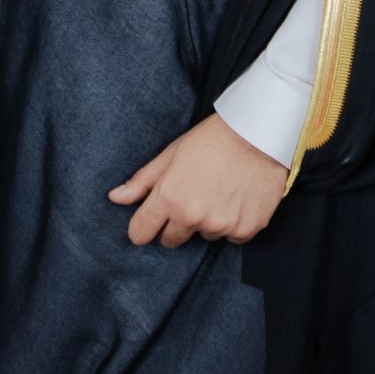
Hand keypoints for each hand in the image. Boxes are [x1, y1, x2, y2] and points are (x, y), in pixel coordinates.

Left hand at [108, 113, 286, 247]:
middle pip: (170, 240)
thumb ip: (142, 181)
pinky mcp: (246, 229)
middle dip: (176, 223)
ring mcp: (221, 225)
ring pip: (203, 236)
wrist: (259, 133)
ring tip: (219, 191)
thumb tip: (115, 198)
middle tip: (192, 196)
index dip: (144, 225)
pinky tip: (238, 198)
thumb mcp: (171, 154)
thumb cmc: (212, 140)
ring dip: (207, 221)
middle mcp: (193, 217)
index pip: (140, 234)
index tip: (153, 217)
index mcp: (169, 199)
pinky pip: (231, 236)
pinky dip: (233, 223)